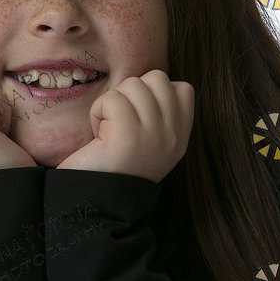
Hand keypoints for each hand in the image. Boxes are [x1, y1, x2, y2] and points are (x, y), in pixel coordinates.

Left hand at [56, 69, 193, 182]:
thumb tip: (147, 81)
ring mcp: (154, 134)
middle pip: (156, 78)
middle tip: (120, 121)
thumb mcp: (150, 141)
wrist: (97, 202)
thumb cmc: (114, 166)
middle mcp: (173, 135)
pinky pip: (111, 99)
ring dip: (112, 102)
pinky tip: (99, 135)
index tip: (137, 118)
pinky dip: (98, 113)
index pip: (182, 88)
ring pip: (133, 84)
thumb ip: (158, 113)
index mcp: (180, 136)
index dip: (154, 92)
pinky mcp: (129, 134)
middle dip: (131, 92)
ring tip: (109, 130)